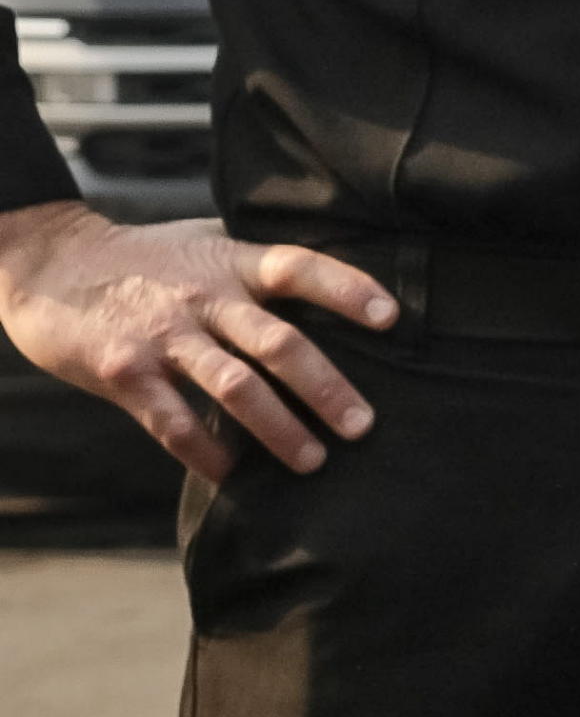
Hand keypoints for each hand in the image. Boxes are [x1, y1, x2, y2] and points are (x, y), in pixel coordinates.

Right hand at [0, 199, 394, 480]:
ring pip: (234, 388)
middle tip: (363, 426)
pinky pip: (173, 421)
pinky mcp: (124, 373)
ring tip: (314, 460)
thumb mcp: (207, 244)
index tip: (391, 317)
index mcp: (231, 263)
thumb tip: (333, 286)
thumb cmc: (146, 258)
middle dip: (326, 388)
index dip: (348, 289)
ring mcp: (163, 336)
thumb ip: (257, 265)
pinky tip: (232, 472)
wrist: (52, 263)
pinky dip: (206, 452)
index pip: (301, 268)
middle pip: (278, 343)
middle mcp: (204, 298)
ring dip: (278, 429)